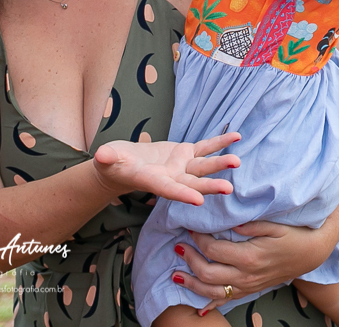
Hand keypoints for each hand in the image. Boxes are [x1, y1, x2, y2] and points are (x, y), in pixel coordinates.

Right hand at [92, 132, 239, 204]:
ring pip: (203, 166)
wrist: (125, 164)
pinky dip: (220, 143)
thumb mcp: (108, 159)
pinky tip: (236, 137)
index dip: (182, 194)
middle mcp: (171, 177)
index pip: (168, 189)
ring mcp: (181, 166)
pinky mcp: (185, 153)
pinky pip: (205, 147)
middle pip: (193, 183)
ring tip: (237, 161)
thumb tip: (102, 155)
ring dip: (220, 164)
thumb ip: (108, 158)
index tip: (198, 201)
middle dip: (210, 186)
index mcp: (153, 182)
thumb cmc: (113, 164)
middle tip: (228, 188)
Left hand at [172, 221, 328, 311]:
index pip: (213, 249)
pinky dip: (211, 305)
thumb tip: (227, 221)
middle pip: (208, 273)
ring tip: (176, 275)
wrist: (312, 253)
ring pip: (214, 292)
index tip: (189, 227)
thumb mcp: (272, 224)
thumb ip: (248, 223)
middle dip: (189, 260)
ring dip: (192, 285)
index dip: (197, 238)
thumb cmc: (292, 235)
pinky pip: (227, 301)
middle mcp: (246, 275)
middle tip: (178, 246)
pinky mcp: (251, 290)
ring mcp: (248, 286)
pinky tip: (198, 308)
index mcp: (249, 256)